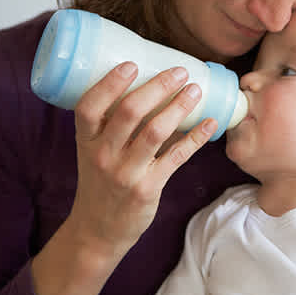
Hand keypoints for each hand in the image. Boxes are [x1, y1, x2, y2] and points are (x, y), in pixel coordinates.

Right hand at [69, 61, 215, 257]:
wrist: (98, 230)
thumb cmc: (100, 181)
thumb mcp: (93, 151)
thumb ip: (112, 125)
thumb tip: (153, 86)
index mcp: (86, 141)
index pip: (89, 107)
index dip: (109, 83)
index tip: (132, 64)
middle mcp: (102, 155)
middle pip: (129, 113)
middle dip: (158, 87)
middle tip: (180, 71)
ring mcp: (125, 173)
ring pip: (156, 132)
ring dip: (179, 107)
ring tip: (196, 90)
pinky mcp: (147, 188)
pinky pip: (176, 157)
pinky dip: (196, 138)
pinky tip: (210, 123)